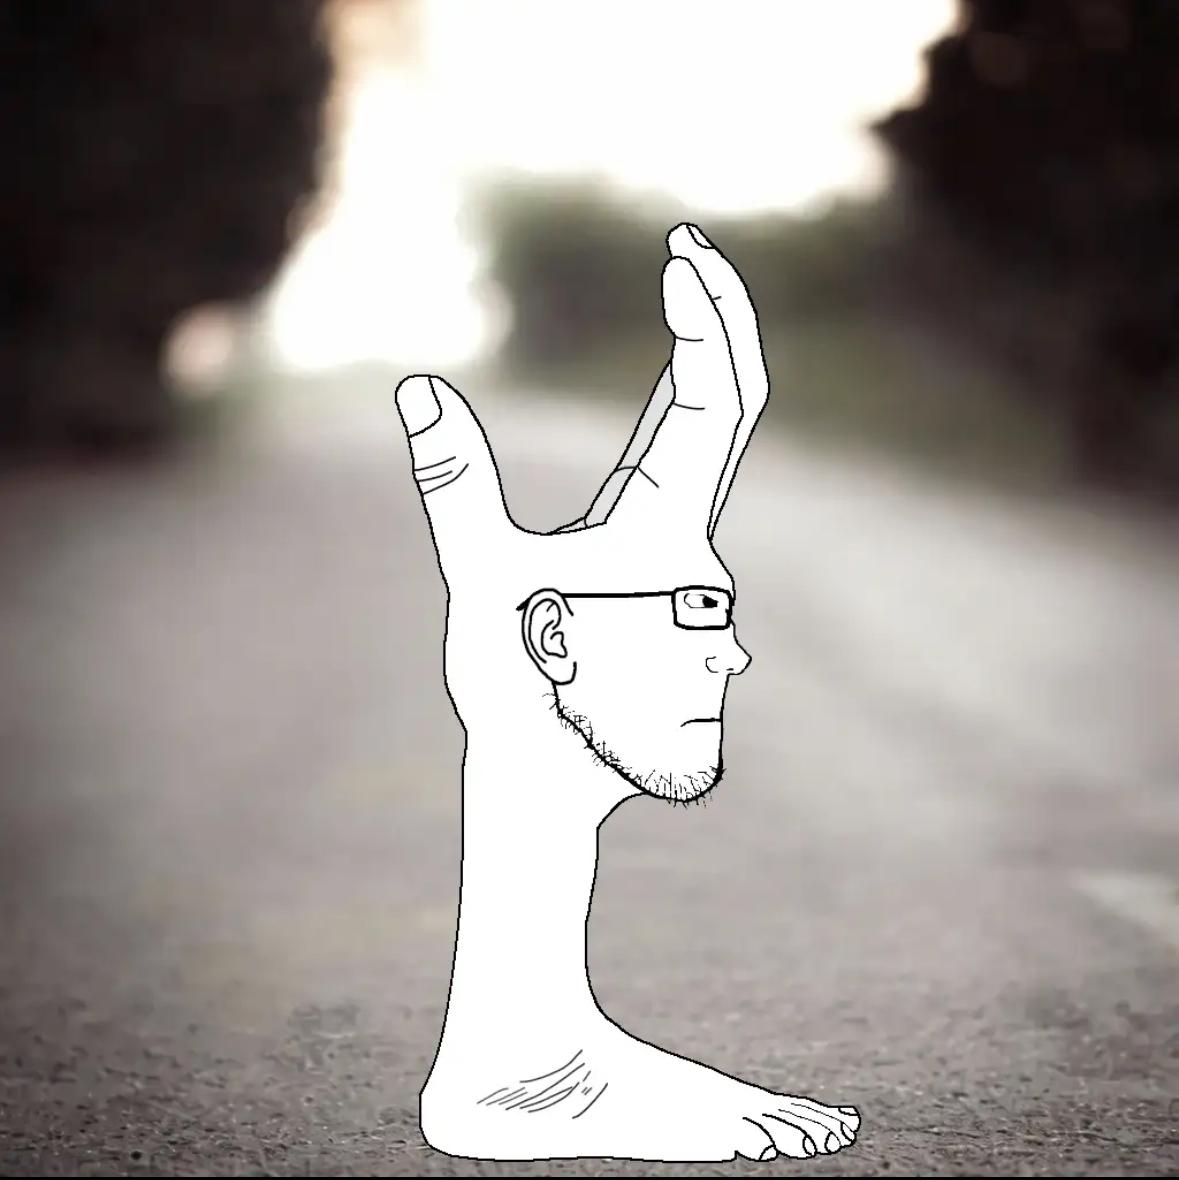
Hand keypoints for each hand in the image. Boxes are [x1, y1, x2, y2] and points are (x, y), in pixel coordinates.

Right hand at [395, 223, 768, 769]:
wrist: (552, 795)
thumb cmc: (516, 699)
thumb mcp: (480, 582)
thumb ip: (457, 486)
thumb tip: (422, 392)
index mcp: (659, 535)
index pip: (710, 406)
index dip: (709, 323)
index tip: (687, 254)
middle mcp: (696, 551)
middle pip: (726, 416)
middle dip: (716, 330)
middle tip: (692, 256)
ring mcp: (696, 581)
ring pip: (687, 475)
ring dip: (669, 421)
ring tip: (618, 453)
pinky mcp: (677, 601)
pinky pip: (672, 519)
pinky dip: (654, 469)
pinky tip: (614, 528)